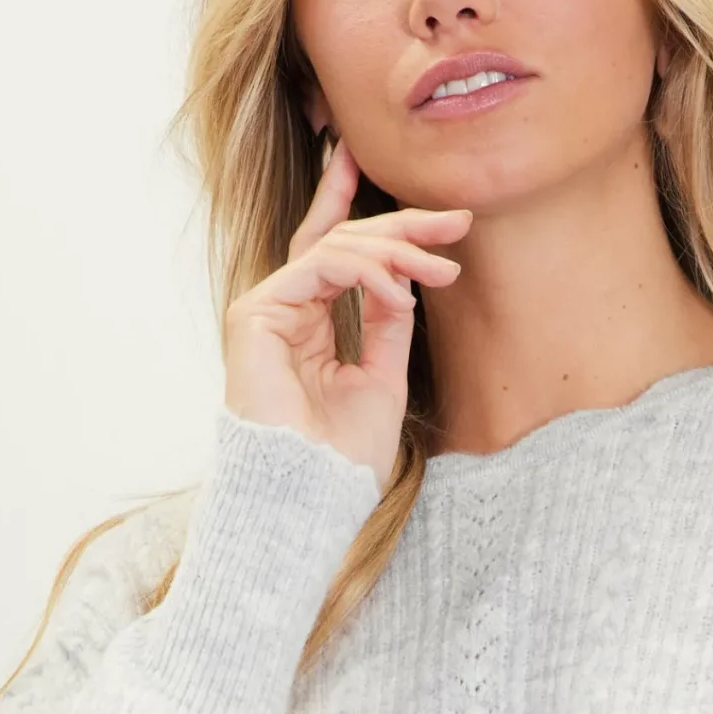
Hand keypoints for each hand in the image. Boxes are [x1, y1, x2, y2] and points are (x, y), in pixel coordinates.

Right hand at [221, 133, 470, 492]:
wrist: (311, 493)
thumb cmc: (343, 455)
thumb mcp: (383, 376)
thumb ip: (387, 322)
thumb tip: (406, 276)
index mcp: (310, 325)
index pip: (341, 257)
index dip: (384, 228)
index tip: (444, 219)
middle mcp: (285, 310)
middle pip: (342, 242)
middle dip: (402, 226)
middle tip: (457, 220)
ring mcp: (266, 308)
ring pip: (336, 249)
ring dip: (396, 252)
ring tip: (442, 271)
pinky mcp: (255, 312)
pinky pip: (319, 267)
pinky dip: (367, 272)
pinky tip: (400, 294)